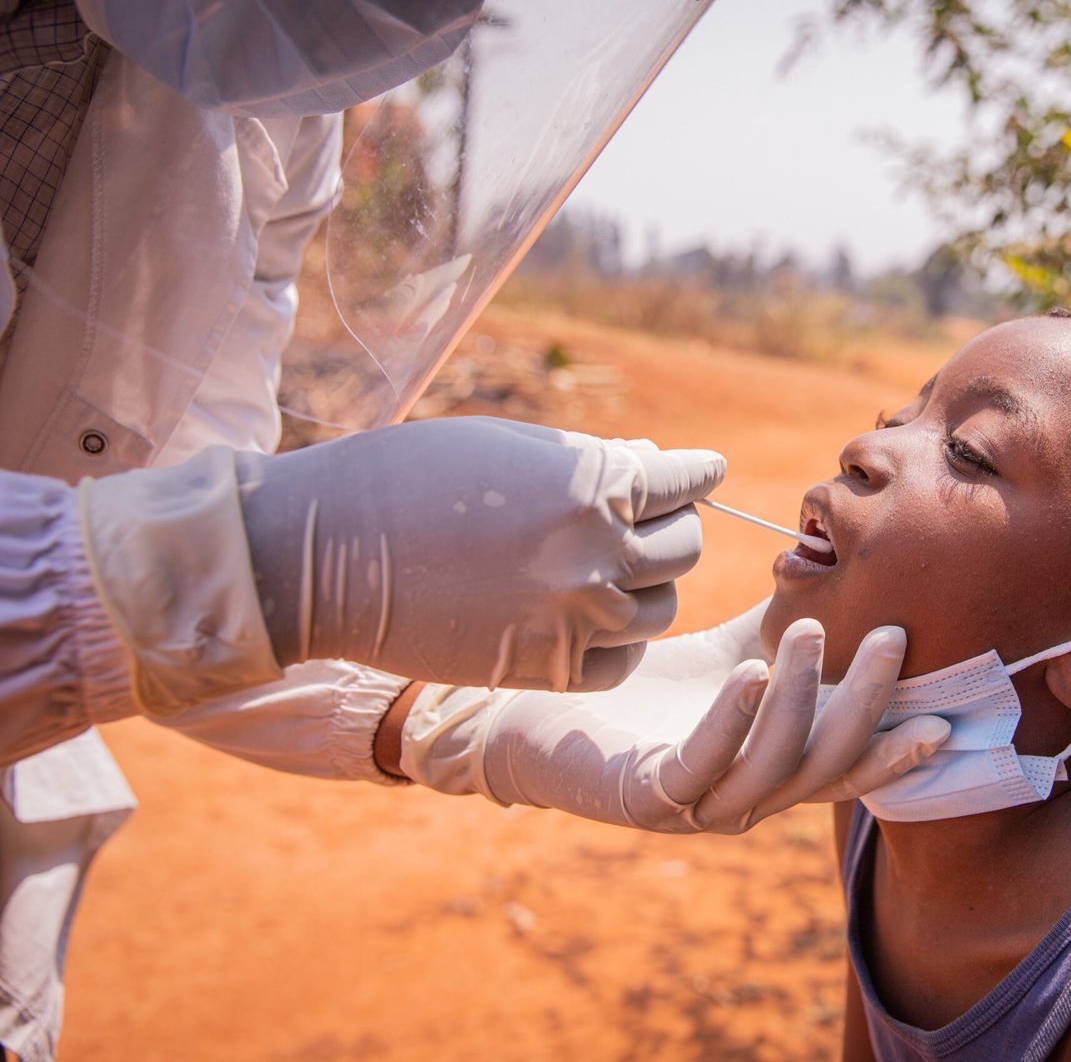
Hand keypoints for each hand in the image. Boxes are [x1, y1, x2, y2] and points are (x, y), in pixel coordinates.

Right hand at [236, 418, 722, 691]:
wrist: (323, 554)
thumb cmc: (411, 476)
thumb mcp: (513, 445)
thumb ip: (594, 462)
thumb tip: (654, 466)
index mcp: (592, 488)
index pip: (685, 482)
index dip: (695, 473)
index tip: (701, 472)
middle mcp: (595, 558)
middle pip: (685, 548)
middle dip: (673, 525)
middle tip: (653, 517)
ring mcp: (573, 622)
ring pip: (661, 608)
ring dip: (647, 584)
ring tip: (614, 566)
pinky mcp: (545, 671)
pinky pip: (622, 662)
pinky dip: (618, 640)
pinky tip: (594, 616)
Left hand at [398, 616, 950, 832]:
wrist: (542, 718)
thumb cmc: (643, 686)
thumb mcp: (726, 651)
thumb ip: (782, 627)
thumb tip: (837, 568)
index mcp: (772, 768)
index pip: (849, 766)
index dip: (897, 751)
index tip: (944, 718)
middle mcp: (746, 798)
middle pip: (825, 764)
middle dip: (864, 704)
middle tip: (888, 636)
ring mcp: (698, 804)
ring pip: (771, 766)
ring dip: (799, 699)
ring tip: (804, 632)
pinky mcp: (646, 797)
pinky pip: (700, 765)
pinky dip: (730, 722)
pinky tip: (747, 673)